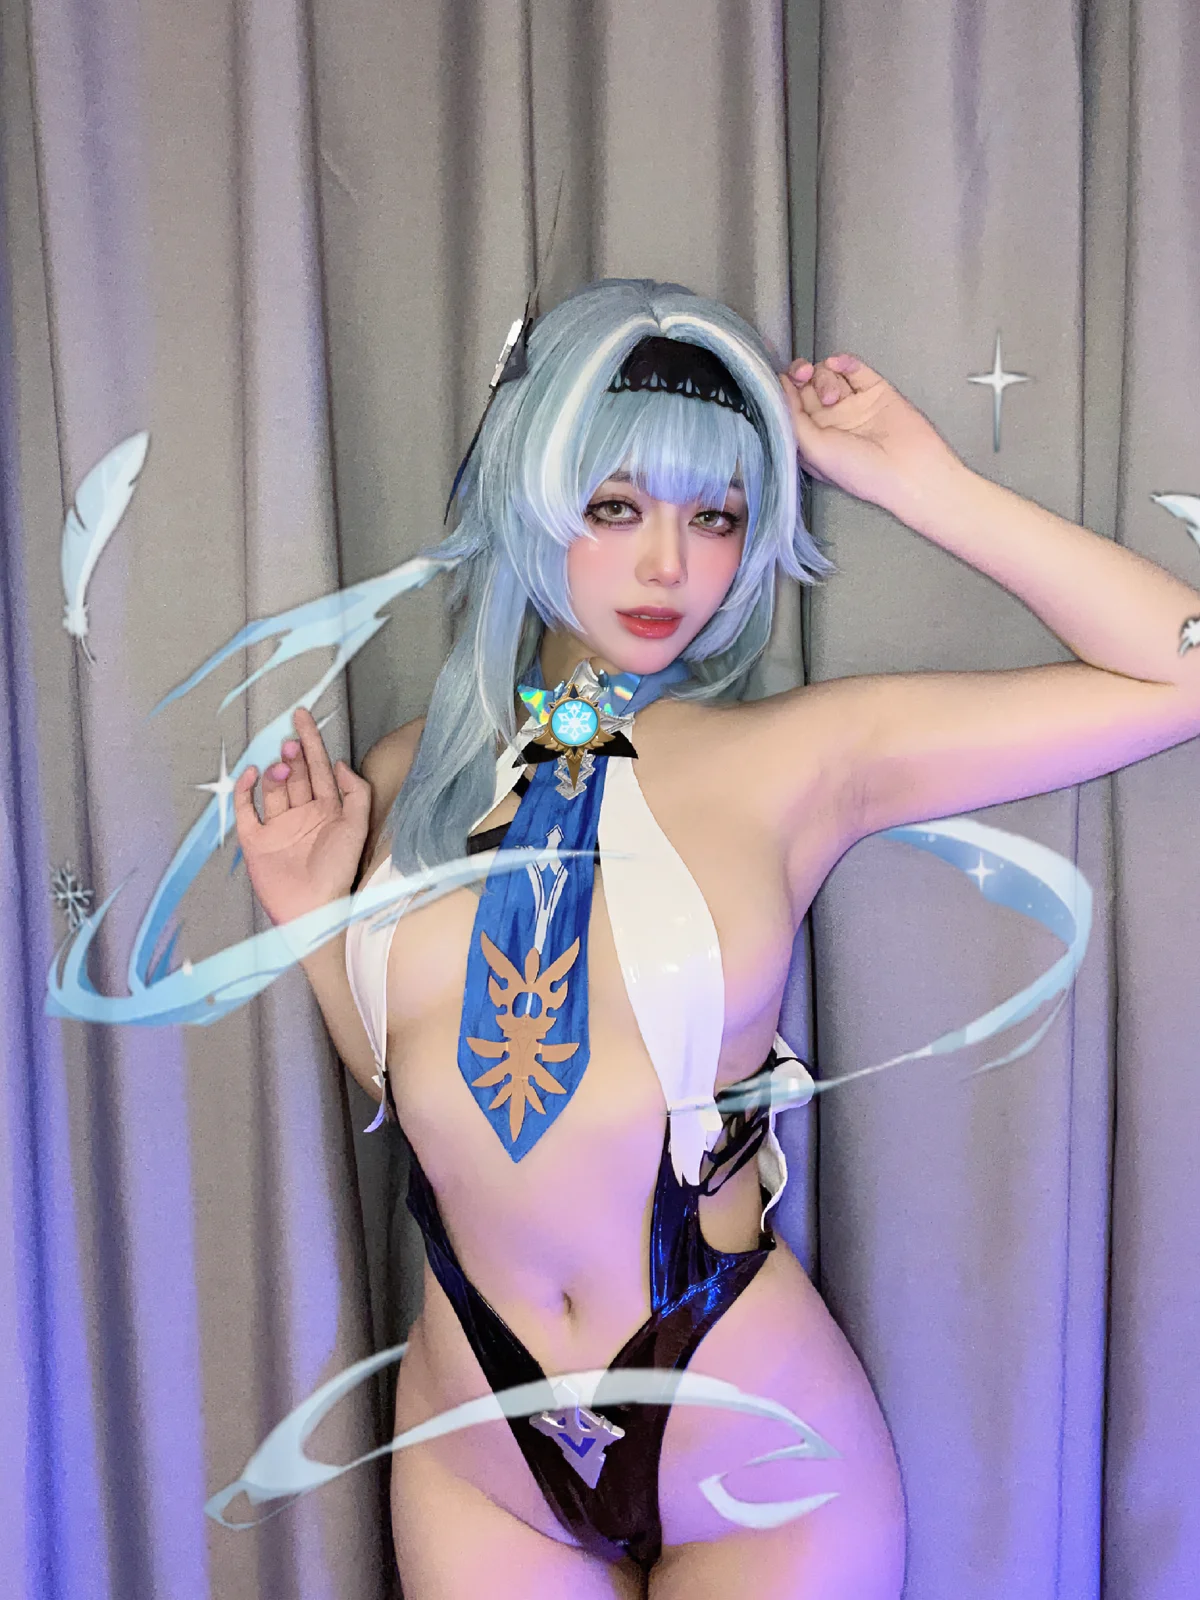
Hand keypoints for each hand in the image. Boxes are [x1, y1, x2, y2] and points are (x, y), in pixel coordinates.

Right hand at [233, 706, 371, 927]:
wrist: (313, 908)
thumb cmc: (338, 870)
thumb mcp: (356, 826)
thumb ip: (354, 791)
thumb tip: (339, 762)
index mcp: (327, 810)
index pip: (318, 768)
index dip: (311, 741)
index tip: (302, 716)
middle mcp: (302, 815)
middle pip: (294, 775)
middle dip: (293, 756)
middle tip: (291, 745)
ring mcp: (277, 827)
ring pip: (273, 788)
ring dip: (275, 774)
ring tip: (280, 767)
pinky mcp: (256, 841)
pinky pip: (246, 810)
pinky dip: (245, 790)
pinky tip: (252, 775)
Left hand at [780, 354, 962, 513]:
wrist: (908, 467)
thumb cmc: (858, 469)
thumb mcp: (813, 450)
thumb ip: (793, 418)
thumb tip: (779, 387)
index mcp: (812, 438)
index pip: (790, 405)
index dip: (784, 390)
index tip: (783, 382)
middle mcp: (830, 420)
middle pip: (806, 386)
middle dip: (801, 376)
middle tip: (804, 376)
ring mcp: (852, 403)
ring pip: (827, 374)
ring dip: (824, 376)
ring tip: (834, 397)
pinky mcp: (874, 389)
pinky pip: (853, 367)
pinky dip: (844, 361)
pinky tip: (840, 365)